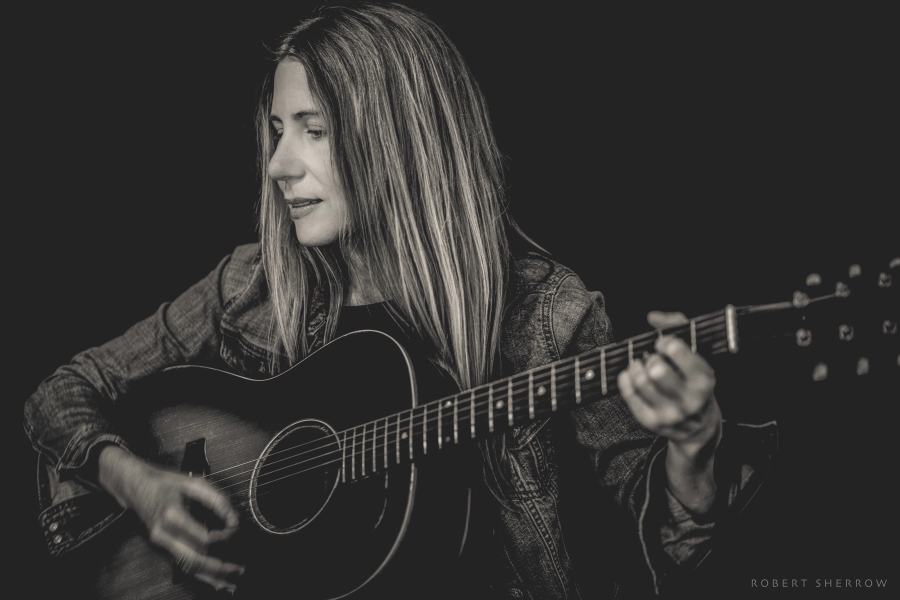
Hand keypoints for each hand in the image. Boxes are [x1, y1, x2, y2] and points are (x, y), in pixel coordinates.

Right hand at [97, 445, 243, 592]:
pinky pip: (181, 564)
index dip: (223, 538)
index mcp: (172, 515)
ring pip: (187, 566)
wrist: (135, 486)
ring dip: (210, 576)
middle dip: (219, 567)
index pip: (203, 537)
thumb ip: (216, 499)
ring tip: (231, 583)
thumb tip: (233, 518)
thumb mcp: (193, 483)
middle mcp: (163, 534)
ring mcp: (160, 543)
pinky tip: (214, 581)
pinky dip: (199, 574)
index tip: (235, 531)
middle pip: (194, 559)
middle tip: (239, 569)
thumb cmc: (165, 483)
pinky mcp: (161, 547)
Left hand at [617, 311, 722, 513]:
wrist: (698, 426)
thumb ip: (678, 326)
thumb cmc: (694, 381)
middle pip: (656, 369)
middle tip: (653, 358)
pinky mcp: (650, 421)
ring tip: (640, 364)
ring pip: (641, 381)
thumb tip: (652, 316)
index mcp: (704, 381)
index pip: (676, 350)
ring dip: (636, 366)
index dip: (665, 342)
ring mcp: (669, 414)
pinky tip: (632, 374)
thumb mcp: (698, 355)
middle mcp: (688, 400)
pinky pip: (628, 393)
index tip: (663, 344)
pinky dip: (625, 378)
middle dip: (651, 358)